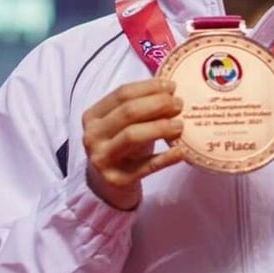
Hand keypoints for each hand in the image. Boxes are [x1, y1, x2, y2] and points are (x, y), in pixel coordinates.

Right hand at [82, 78, 185, 210]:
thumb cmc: (121, 147)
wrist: (107, 185)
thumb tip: (170, 90)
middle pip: (128, 112)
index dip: (148, 88)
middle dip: (157, 104)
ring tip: (180, 125)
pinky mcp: (116, 180)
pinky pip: (145, 166)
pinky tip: (181, 152)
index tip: (171, 87)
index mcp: (92, 116)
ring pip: (132, 135)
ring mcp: (102, 158)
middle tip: (179, 104)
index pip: (122, 94)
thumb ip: (139, 107)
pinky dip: (165, 158)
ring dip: (160, 127)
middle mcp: (92, 136)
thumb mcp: (123, 125)